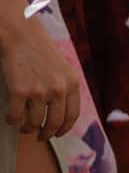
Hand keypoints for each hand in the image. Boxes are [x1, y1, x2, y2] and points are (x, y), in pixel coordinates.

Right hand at [0, 12, 80, 139]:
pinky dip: (12, 120)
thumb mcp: (63, 69)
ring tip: (23, 125)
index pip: (73, 115)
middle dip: (47, 134)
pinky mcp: (19, 91)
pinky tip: (11, 117)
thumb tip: (63, 116)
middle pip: (55, 123)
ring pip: (34, 123)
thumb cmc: (40, 51)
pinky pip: (15, 117)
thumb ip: (65, 89)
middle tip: (40, 136)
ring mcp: (39, 91)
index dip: (65, 128)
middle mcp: (58, 89)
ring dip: (27, 127)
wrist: (21, 36)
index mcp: (72, 83)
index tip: (58, 133)